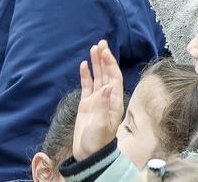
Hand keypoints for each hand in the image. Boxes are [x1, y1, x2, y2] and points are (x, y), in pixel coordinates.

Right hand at [71, 40, 124, 160]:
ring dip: (96, 64)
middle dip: (104, 59)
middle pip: (107, 74)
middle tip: (101, 43)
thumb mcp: (100, 125)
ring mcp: (96, 101)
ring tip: (93, 48)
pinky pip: (87, 86)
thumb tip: (106, 86)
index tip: (105, 51)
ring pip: (97, 77)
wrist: (89, 154)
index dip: (110, 64)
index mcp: (113, 102)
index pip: (113, 78)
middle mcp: (107, 99)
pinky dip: (86, 75)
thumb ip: (102, 105)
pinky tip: (84, 65)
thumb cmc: (97, 142)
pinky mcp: (87, 104)